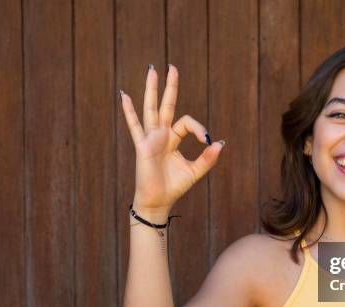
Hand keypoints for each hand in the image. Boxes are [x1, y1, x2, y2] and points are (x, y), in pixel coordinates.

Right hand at [120, 64, 224, 212]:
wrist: (159, 201)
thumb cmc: (174, 187)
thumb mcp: (195, 171)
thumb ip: (207, 158)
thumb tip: (219, 143)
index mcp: (172, 139)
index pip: (186, 122)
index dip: (198, 128)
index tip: (206, 140)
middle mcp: (160, 135)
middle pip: (166, 105)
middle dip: (170, 87)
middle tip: (173, 67)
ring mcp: (150, 138)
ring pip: (151, 109)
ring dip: (152, 90)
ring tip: (152, 70)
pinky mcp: (142, 146)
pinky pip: (135, 126)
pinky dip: (129, 111)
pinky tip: (124, 95)